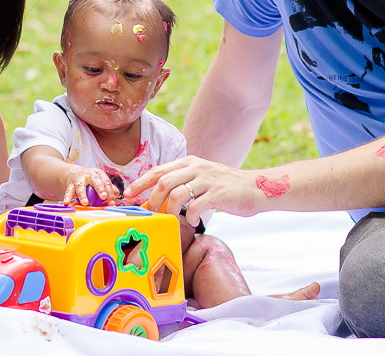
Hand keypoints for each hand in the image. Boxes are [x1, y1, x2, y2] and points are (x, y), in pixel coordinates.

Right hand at [62, 166, 119, 205]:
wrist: (73, 174)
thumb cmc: (90, 180)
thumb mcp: (100, 180)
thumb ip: (108, 187)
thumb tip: (117, 194)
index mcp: (98, 173)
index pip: (106, 182)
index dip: (110, 192)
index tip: (112, 202)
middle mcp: (89, 174)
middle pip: (95, 181)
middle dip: (100, 189)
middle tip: (103, 197)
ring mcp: (78, 179)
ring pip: (80, 186)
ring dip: (83, 195)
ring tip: (85, 203)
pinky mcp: (70, 184)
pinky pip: (68, 191)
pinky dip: (67, 197)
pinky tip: (66, 202)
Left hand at [124, 156, 270, 225]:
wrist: (256, 188)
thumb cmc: (225, 187)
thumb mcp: (201, 176)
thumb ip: (182, 181)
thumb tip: (157, 197)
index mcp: (189, 162)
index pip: (158, 170)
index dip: (140, 182)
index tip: (129, 194)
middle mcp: (196, 167)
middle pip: (163, 181)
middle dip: (151, 200)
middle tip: (148, 214)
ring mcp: (208, 180)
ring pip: (177, 194)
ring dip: (169, 211)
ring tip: (171, 220)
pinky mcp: (219, 193)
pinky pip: (196, 206)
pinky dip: (190, 216)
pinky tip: (192, 221)